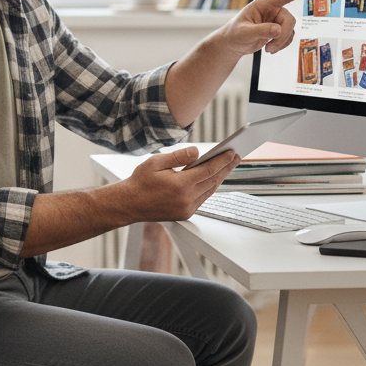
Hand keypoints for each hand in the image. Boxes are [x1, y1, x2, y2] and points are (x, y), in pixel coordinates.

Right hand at [122, 146, 239, 222]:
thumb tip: (196, 152)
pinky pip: (202, 198)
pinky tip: (212, 178)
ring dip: (219, 177)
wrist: (129, 204)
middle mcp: (186, 199)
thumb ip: (178, 156)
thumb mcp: (156, 162)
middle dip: (225, 167)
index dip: (221, 160)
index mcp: (180, 185)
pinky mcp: (185, 214)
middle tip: (236, 156)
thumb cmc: (140, 181)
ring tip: (227, 166)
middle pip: (213, 180)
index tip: (231, 152)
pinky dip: (209, 187)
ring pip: (210, 190)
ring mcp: (187, 208)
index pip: (208, 170)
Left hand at [221, 0, 318, 56]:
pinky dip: (282, 45)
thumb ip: (261, 30)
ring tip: (268, 49)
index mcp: (263, 4)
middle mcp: (272, 10)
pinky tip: (270, 49)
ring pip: (290, 29)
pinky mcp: (278, 29)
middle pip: (290, 20)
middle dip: (283, 36)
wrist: (233, 44)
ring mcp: (276, 20)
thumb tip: (278, 30)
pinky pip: (288, 36)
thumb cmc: (235, 34)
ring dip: (281, 42)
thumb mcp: (245, 33)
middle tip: (271, 48)